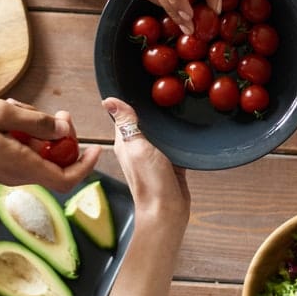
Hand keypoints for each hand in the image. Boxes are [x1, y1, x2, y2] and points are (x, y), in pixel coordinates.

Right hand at [0, 93, 99, 191]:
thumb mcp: (1, 112)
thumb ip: (35, 122)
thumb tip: (62, 131)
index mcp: (20, 165)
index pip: (66, 180)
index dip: (85, 167)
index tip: (94, 148)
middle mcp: (15, 175)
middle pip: (54, 165)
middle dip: (63, 139)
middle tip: (59, 114)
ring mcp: (4, 172)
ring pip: (37, 155)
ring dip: (39, 133)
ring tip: (20, 108)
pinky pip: (20, 152)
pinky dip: (23, 135)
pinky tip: (8, 115)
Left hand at [102, 97, 188, 239]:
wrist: (168, 210)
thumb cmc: (150, 182)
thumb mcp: (136, 147)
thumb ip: (127, 124)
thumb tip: (109, 101)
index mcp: (124, 142)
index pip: (124, 115)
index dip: (130, 101)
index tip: (142, 84)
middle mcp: (137, 147)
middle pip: (144, 122)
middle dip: (152, 109)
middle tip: (166, 90)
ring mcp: (154, 156)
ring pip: (160, 132)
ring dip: (166, 122)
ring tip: (178, 104)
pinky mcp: (170, 162)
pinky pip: (174, 144)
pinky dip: (178, 137)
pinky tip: (186, 128)